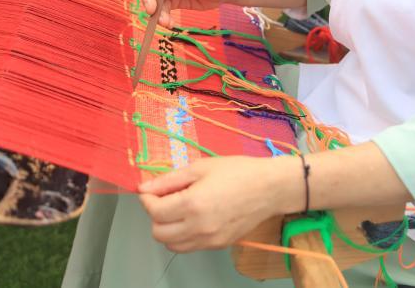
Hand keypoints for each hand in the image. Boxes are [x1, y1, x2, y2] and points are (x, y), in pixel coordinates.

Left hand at [138, 156, 299, 252]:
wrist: (270, 188)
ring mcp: (209, 240)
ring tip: (178, 210)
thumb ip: (169, 179)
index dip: (147, 199)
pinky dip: (183, 236)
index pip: (154, 212)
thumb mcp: (200, 168)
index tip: (151, 190)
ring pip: (172, 245)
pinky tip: (193, 218)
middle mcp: (199, 227)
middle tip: (165, 199)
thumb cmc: (238, 171)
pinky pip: (190, 246)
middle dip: (155, 215)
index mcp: (193, 204)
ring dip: (167, 229)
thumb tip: (144, 187)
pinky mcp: (218, 245)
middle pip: (159, 233)